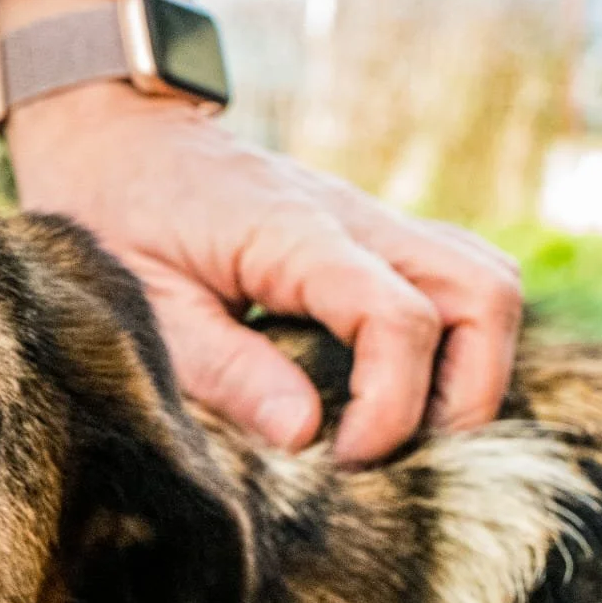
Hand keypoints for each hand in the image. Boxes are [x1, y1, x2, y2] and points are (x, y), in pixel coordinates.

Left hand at [0, 0, 522, 462]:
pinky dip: (455, 339)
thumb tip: (305, 435)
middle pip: (483, 293)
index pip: (398, 318)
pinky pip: (455, 278)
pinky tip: (396, 388)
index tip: (344, 460)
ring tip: (404, 428)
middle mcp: (356, 220)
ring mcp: (373, 224)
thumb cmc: (121, 224)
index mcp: (296, 235)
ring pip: (486, 281)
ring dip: (473, 365)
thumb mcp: (151, 309)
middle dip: (468, 392)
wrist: (115, 142)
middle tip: (395, 453)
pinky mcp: (372, 239)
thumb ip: (226, 371)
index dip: (392, 406)